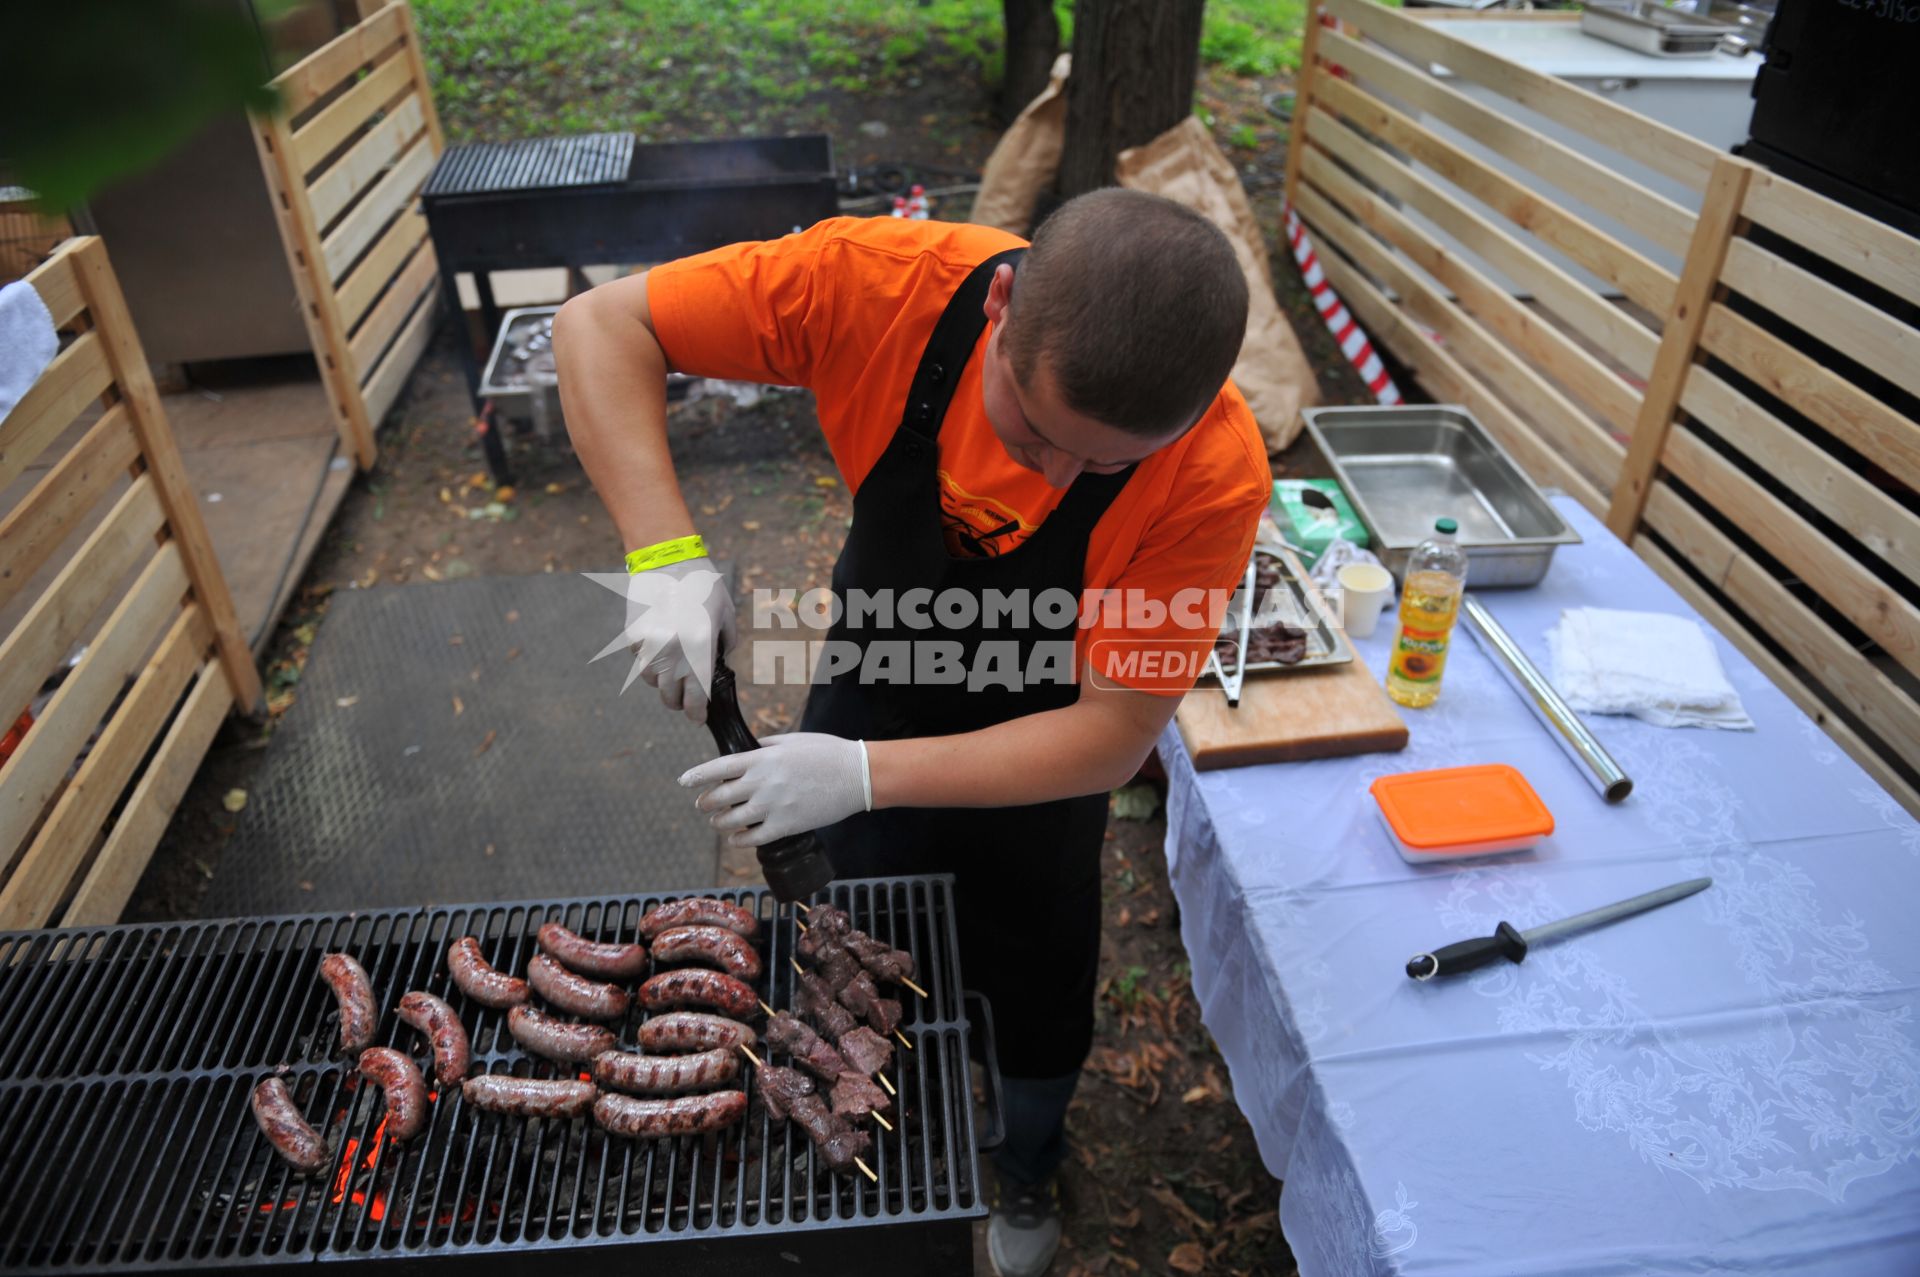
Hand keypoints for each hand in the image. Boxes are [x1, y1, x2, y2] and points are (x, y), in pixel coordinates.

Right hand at [602, 557, 736, 722]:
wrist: (667, 560)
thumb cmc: (702, 586)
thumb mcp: (725, 615)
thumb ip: (725, 644)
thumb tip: (717, 664)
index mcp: (700, 647)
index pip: (696, 695)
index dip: (696, 712)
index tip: (697, 718)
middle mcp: (673, 651)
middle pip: (669, 695)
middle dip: (677, 702)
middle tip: (683, 701)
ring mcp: (649, 644)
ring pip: (650, 680)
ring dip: (661, 681)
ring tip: (671, 670)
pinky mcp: (633, 635)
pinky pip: (639, 658)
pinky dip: (647, 658)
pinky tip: (657, 644)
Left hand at [679, 732, 870, 847]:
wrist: (856, 775)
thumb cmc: (827, 752)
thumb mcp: (793, 740)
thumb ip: (766, 745)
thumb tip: (748, 749)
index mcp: (762, 758)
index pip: (718, 767)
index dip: (697, 775)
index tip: (684, 781)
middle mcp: (763, 782)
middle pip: (719, 797)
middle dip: (706, 802)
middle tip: (704, 804)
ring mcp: (773, 806)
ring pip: (731, 821)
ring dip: (719, 822)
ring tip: (718, 822)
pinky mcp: (786, 825)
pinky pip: (753, 838)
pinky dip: (739, 840)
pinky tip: (736, 838)